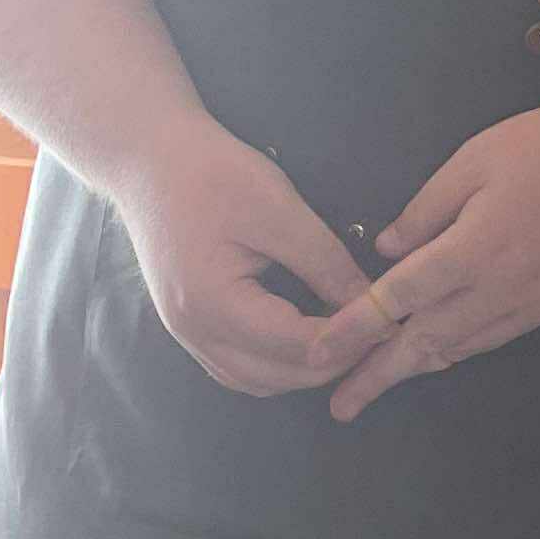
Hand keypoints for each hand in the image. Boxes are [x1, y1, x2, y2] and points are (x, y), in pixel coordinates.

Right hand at [113, 117, 371, 397]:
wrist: (147, 158)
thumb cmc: (211, 173)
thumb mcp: (278, 210)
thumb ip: (325, 262)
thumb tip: (370, 303)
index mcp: (214, 305)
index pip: (297, 348)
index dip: (351, 340)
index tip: (392, 322)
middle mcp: (194, 332)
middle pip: (277, 377)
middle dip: (333, 362)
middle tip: (379, 332)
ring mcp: (185, 333)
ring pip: (256, 380)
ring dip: (304, 369)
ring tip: (349, 336)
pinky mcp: (187, 323)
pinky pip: (237, 365)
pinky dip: (275, 363)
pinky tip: (306, 337)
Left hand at [306, 96, 539, 417]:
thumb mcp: (476, 158)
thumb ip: (426, 208)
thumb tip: (386, 249)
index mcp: (471, 249)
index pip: (396, 300)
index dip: (353, 330)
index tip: (318, 354)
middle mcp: (497, 288)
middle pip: (424, 343)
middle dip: (377, 376)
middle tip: (339, 406)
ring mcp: (530, 302)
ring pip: (461, 348)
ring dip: (417, 368)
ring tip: (380, 382)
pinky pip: (496, 337)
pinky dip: (460, 349)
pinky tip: (443, 351)